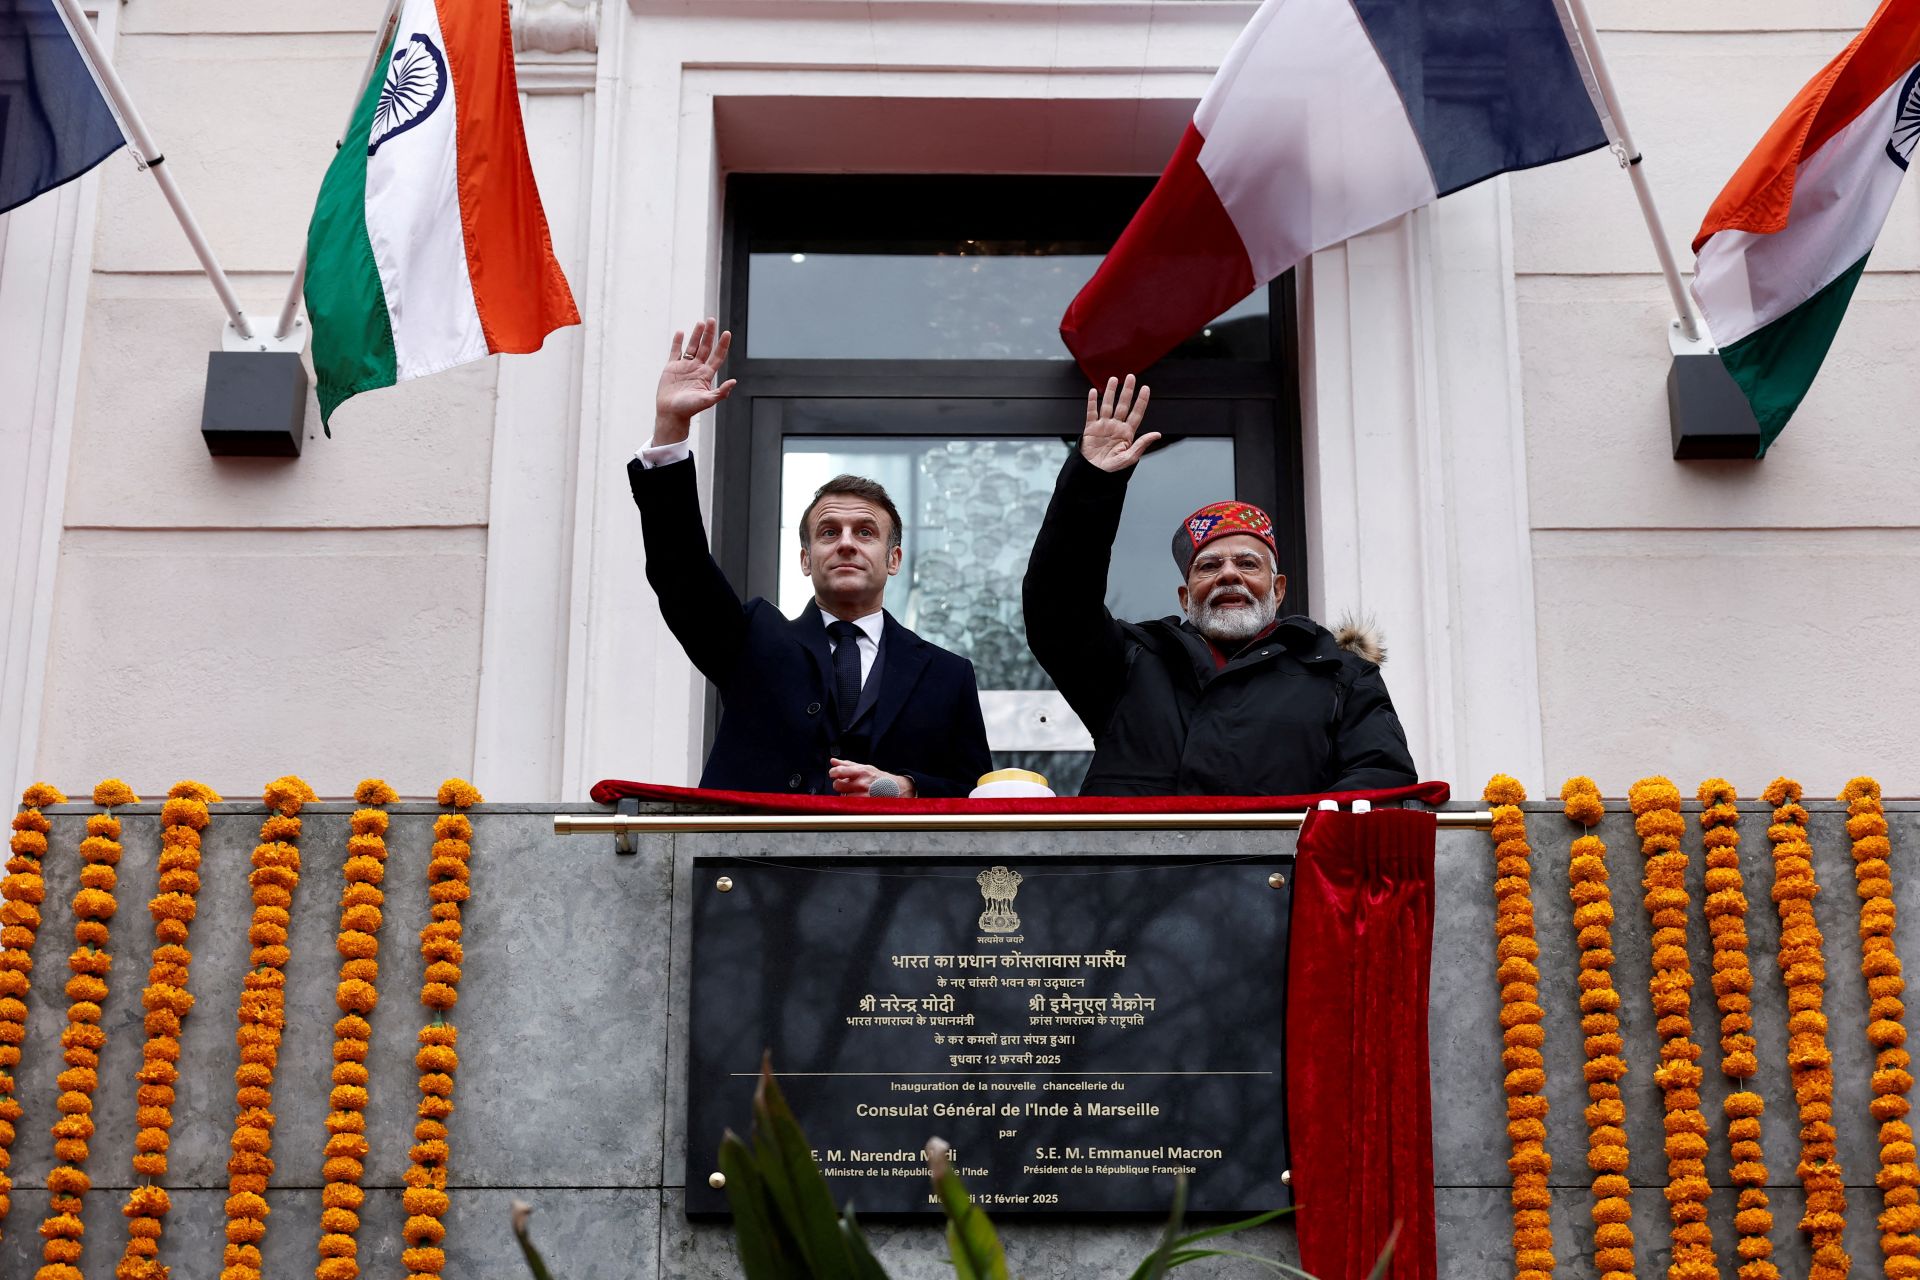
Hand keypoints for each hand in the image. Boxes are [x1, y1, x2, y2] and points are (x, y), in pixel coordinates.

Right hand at [653, 318, 736, 446]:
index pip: (717, 356)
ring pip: (692, 346)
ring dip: (696, 335)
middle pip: (705, 347)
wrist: (670, 413)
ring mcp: (684, 367)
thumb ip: (720, 392)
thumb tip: (734, 382)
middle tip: (712, 320)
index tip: (727, 333)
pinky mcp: (671, 367)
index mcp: (706, 375)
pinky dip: (677, 342)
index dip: (722, 345)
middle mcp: (697, 368)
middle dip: (709, 334)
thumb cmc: (688, 409)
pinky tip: (681, 332)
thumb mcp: (707, 400)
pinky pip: (675, 351)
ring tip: (701, 323)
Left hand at [829, 759, 914, 797]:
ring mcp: (864, 794)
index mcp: (860, 771)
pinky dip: (851, 802)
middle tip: (845, 785)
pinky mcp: (866, 803)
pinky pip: (851, 804)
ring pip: (843, 796)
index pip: (839, 771)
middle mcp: (861, 782)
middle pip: (837, 785)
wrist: (898, 788)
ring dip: (846, 795)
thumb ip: (848, 764)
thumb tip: (833, 761)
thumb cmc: (879, 777)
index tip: (833, 774)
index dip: (833, 773)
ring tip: (853, 793)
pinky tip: (857, 799)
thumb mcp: (865, 767)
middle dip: (839, 785)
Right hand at [1079, 374, 1158, 472]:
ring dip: (1110, 392)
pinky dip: (1092, 402)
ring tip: (1114, 379)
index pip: (1136, 413)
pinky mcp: (1090, 429)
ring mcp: (1103, 426)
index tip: (1146, 388)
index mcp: (1127, 433)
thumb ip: (1142, 444)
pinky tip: (1094, 392)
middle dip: (1127, 391)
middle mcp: (1116, 426)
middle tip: (1131, 377)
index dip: (1141, 401)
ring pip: (1108, 405)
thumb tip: (1157, 434)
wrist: (1093, 474)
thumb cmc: (1112, 469)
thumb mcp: (1129, 458)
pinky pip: (1091, 412)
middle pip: (1123, 405)